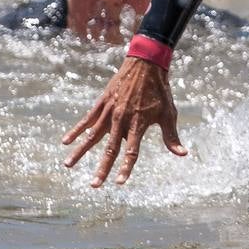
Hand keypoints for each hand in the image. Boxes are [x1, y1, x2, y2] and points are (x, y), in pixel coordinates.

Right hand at [62, 56, 186, 186]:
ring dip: (80, 151)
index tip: (119, 183)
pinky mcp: (102, 102)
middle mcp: (121, 119)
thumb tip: (183, 154)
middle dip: (102, 168)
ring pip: (92, 136)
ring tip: (67, 165)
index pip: (131, 152)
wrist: (146, 63)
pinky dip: (76, 130)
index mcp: (138, 124)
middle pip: (109, 149)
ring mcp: (109, 111)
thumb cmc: (160, 90)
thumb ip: (171, 136)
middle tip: (93, 185)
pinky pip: (87, 120)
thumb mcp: (168, 113)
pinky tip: (65, 141)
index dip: (125, 168)